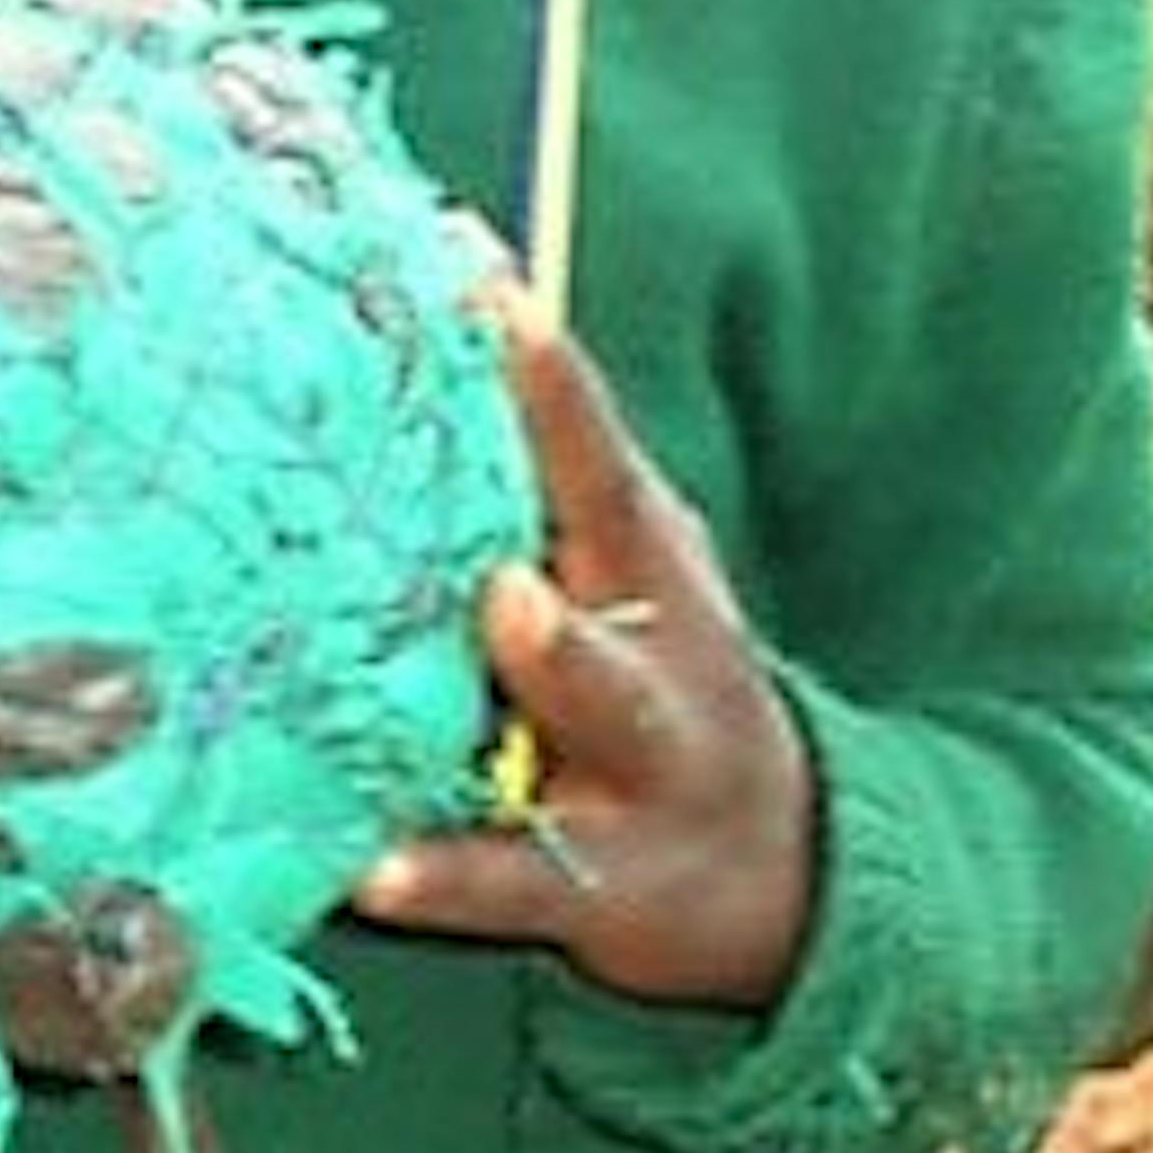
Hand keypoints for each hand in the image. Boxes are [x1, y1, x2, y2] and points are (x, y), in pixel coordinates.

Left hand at [351, 282, 815, 1010]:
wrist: (783, 876)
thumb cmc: (653, 674)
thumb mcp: (622, 569)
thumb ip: (542, 466)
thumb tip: (444, 290)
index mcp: (639, 550)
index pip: (587, 435)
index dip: (537, 358)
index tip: (475, 271)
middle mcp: (655, 633)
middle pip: (617, 534)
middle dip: (571, 462)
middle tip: (511, 397)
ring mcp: (642, 758)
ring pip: (601, 696)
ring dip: (558, 648)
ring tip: (510, 607)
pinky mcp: (606, 881)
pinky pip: (517, 877)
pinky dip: (445, 874)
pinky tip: (370, 870)